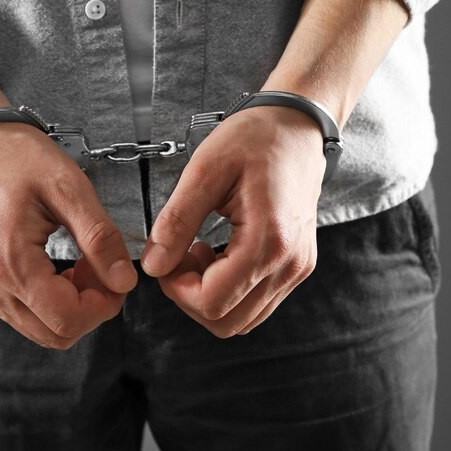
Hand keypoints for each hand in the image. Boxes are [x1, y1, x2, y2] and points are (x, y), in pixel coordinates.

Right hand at [0, 124, 137, 348]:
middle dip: (90, 309)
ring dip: (73, 307)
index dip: (104, 306)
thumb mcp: (69, 187)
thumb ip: (99, 237)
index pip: (66, 318)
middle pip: (54, 334)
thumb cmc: (18, 156)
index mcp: (8, 261)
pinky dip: (53, 301)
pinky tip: (66, 269)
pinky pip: (26, 313)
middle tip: (104, 270)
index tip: (119, 277)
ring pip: (41, 328)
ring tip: (86, 265)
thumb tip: (124, 281)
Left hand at [140, 105, 325, 336]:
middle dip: (191, 298)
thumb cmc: (254, 139)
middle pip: (227, 322)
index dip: (177, 289)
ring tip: (198, 252)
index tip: (166, 257)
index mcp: (269, 240)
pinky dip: (230, 291)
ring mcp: (297, 269)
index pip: (213, 302)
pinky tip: (218, 255)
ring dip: (210, 297)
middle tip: (178, 257)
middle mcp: (289, 264)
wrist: (296, 127)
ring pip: (243, 320)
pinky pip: (257, 303)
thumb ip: (177, 220)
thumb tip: (153, 265)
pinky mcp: (296, 266)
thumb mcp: (205, 170)